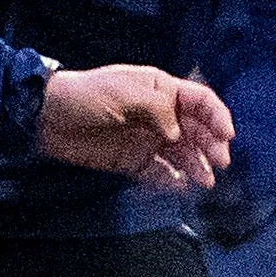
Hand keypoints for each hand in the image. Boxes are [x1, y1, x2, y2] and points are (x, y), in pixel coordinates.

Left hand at [38, 65, 232, 190]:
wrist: (48, 118)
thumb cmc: (88, 96)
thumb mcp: (124, 93)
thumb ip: (158, 109)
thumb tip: (178, 133)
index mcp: (161, 89)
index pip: (200, 101)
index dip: (217, 116)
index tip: (227, 136)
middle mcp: (160, 114)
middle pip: (196, 130)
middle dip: (211, 145)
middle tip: (219, 163)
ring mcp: (147, 139)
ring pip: (181, 153)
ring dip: (195, 166)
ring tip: (205, 181)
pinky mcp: (132, 160)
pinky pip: (158, 172)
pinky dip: (171, 180)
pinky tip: (180, 187)